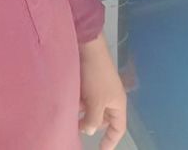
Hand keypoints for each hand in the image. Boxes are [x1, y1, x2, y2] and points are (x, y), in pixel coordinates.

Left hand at [78, 33, 126, 148]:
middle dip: (91, 124)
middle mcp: (110, 98)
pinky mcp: (89, 82)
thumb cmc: (96, 76)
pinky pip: (85, 98)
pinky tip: (69, 102)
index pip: (118, 128)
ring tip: (71, 114)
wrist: (88, 47)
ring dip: (82, 113)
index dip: (111, 141)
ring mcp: (99, 89)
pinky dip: (79, 102)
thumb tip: (89, 131)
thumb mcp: (96, 102)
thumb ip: (93, 120)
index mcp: (118, 104)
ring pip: (92, 109)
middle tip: (77, 127)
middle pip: (103, 119)